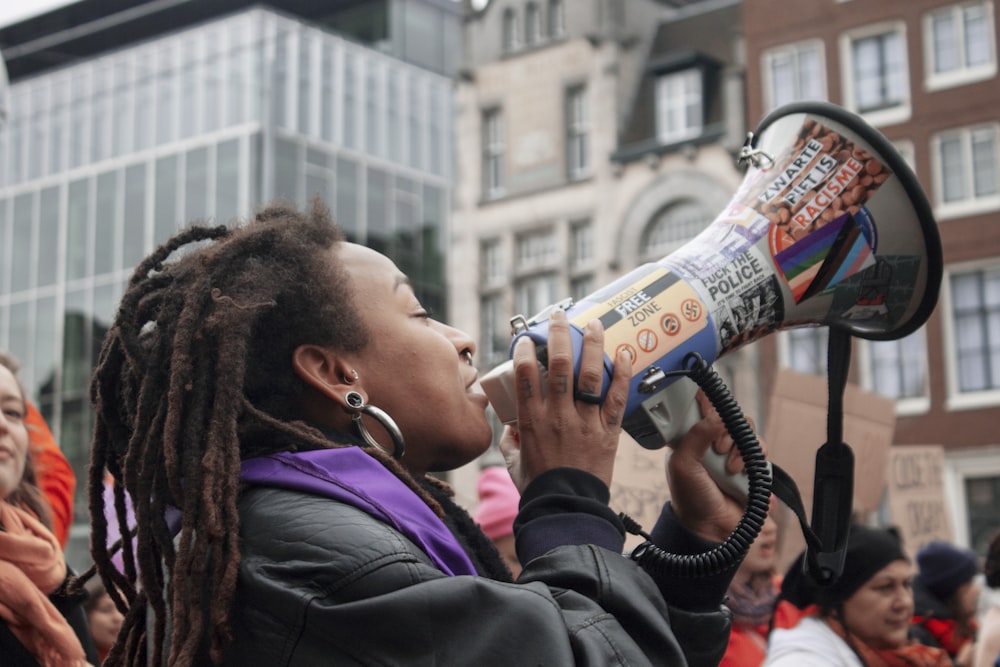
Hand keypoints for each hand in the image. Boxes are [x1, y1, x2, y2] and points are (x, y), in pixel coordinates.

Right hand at [500, 309, 631, 490]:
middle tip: (560, 316)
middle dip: (559, 335)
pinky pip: (616, 399)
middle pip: (558, 366)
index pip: (525, 375)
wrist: (566, 510)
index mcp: (531, 421)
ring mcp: (584, 423)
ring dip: (592, 346)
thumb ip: (510, 440)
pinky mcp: (607, 433)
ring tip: (594, 324)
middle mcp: (557, 416)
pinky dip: (621, 375)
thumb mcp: (513, 463)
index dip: (524, 350)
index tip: (526, 337)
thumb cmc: (538, 488)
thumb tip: (510, 425)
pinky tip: (623, 355)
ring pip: (589, 376)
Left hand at [666, 391, 757, 542]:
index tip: (712, 418)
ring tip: (730, 468)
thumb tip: (717, 416)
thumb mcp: (682, 463)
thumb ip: (696, 435)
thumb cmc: (690, 497)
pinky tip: (741, 473)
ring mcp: (734, 453)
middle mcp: (714, 442)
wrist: (711, 527)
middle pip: (731, 416)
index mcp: (693, 437)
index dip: (711, 408)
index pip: (705, 408)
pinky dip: (754, 458)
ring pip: (748, 431)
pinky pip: (760, 450)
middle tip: (719, 450)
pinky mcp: (751, 466)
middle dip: (728, 431)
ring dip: (741, 447)